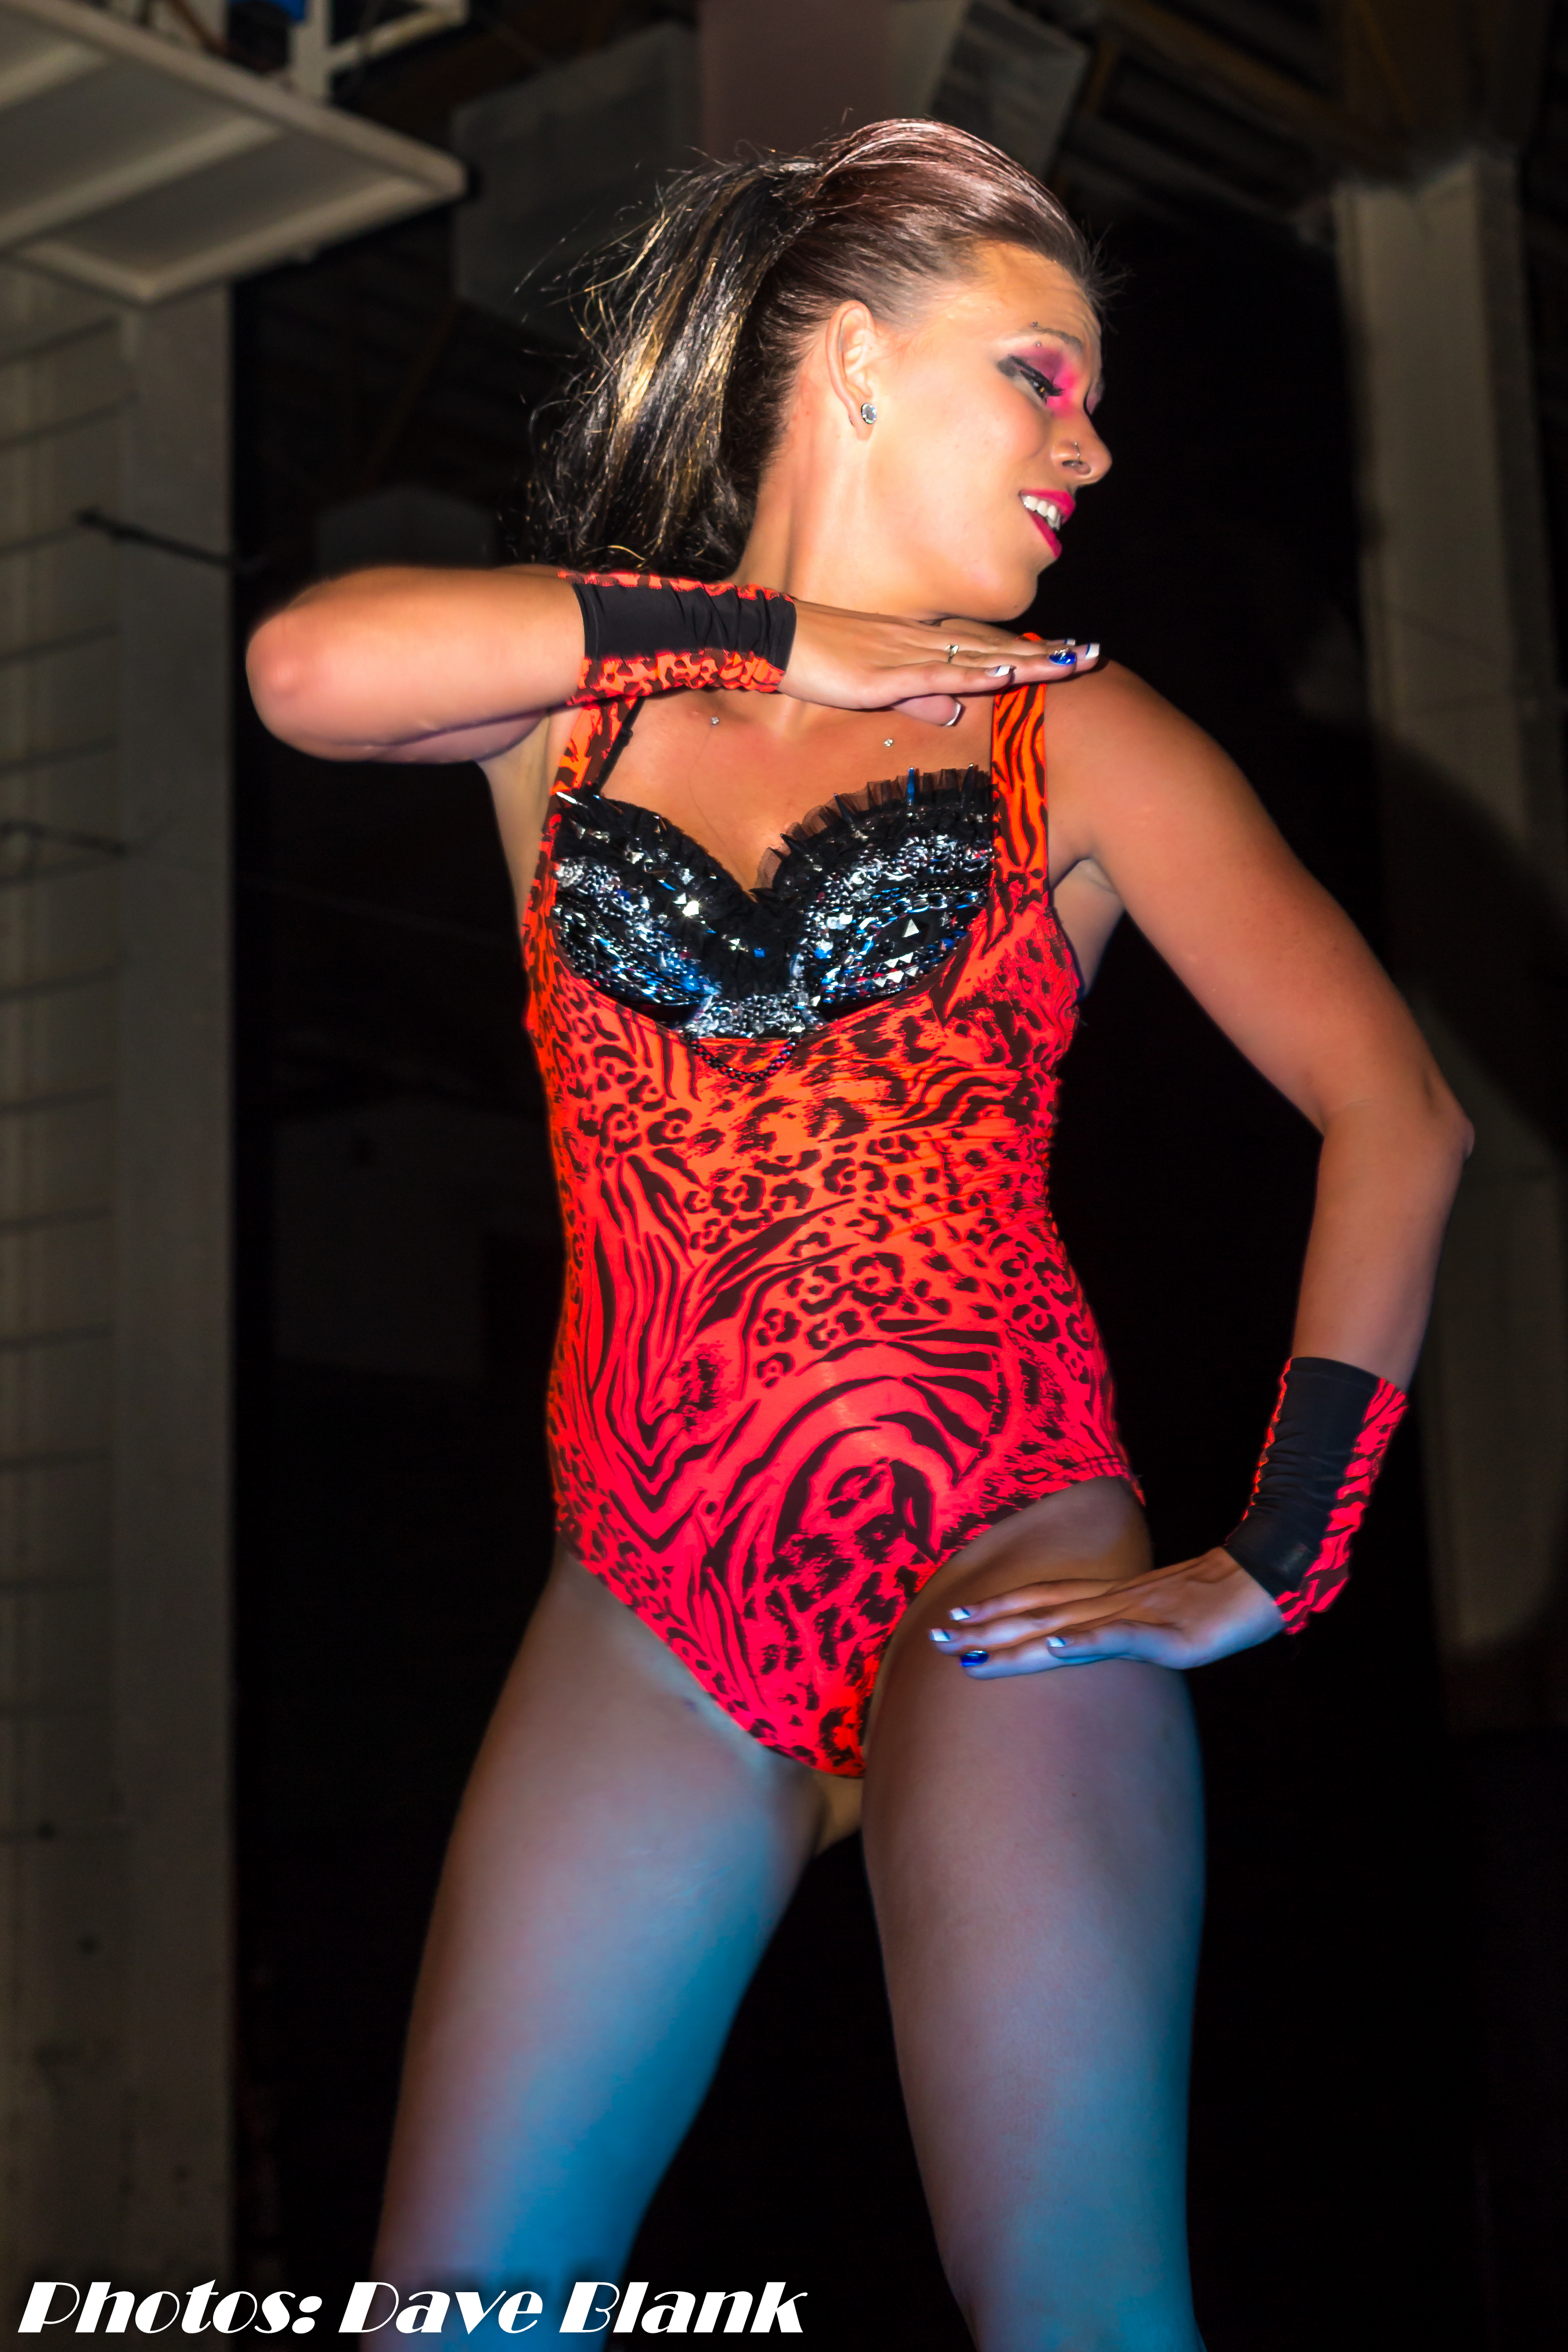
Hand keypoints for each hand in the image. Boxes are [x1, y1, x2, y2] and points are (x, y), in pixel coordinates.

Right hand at [780, 600, 1097, 722]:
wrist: (772, 640)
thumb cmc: (818, 662)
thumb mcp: (873, 687)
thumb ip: (915, 698)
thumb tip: (952, 712)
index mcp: (920, 643)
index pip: (985, 645)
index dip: (1029, 650)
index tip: (1069, 653)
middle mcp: (922, 641)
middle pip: (995, 647)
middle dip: (1046, 653)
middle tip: (1094, 653)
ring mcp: (906, 655)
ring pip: (979, 658)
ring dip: (1027, 661)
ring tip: (1070, 663)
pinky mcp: (886, 674)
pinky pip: (939, 674)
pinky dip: (975, 675)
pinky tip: (1006, 676)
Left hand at [931, 1549, 1284, 1675]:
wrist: (1260, 1585)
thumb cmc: (1206, 1603)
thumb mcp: (1150, 1618)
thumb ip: (1113, 1629)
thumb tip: (1077, 1643)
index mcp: (1105, 1599)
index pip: (1038, 1602)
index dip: (993, 1610)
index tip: (950, 1621)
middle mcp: (1108, 1603)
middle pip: (1036, 1615)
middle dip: (984, 1630)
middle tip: (935, 1640)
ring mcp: (1135, 1617)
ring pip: (1064, 1626)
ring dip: (1015, 1638)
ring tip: (973, 1649)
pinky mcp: (1166, 1636)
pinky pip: (1120, 1637)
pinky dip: (1085, 1641)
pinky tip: (1055, 1647)